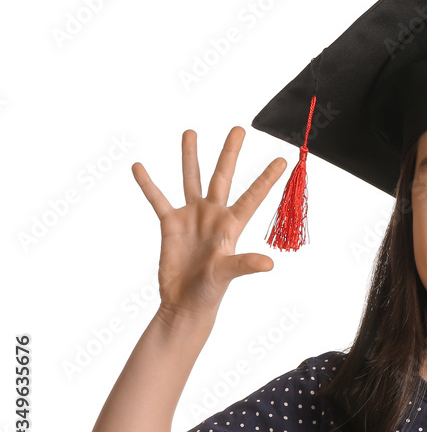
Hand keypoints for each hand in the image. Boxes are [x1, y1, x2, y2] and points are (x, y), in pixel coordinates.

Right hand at [131, 127, 286, 320]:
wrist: (185, 302)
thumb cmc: (211, 291)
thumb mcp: (228, 274)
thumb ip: (245, 264)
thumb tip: (269, 264)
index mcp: (232, 224)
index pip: (253, 195)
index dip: (267, 178)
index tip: (282, 159)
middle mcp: (214, 214)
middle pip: (223, 176)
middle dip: (230, 152)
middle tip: (239, 128)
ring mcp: (192, 217)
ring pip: (191, 179)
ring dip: (191, 157)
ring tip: (191, 132)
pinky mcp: (170, 224)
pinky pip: (158, 199)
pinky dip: (149, 184)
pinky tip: (139, 167)